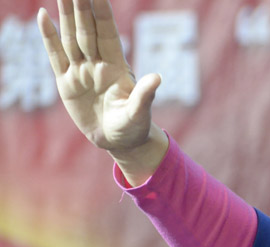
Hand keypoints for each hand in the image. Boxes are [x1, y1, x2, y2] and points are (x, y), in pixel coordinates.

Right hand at [37, 0, 167, 183]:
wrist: (119, 140)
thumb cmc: (133, 127)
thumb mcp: (139, 113)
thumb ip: (145, 95)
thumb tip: (157, 78)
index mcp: (117, 67)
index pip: (107, 32)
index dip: (101, 12)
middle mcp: (98, 64)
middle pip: (86, 29)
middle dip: (80, 6)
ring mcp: (81, 71)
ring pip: (70, 37)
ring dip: (65, 14)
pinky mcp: (66, 83)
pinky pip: (56, 56)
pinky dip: (49, 37)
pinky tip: (43, 16)